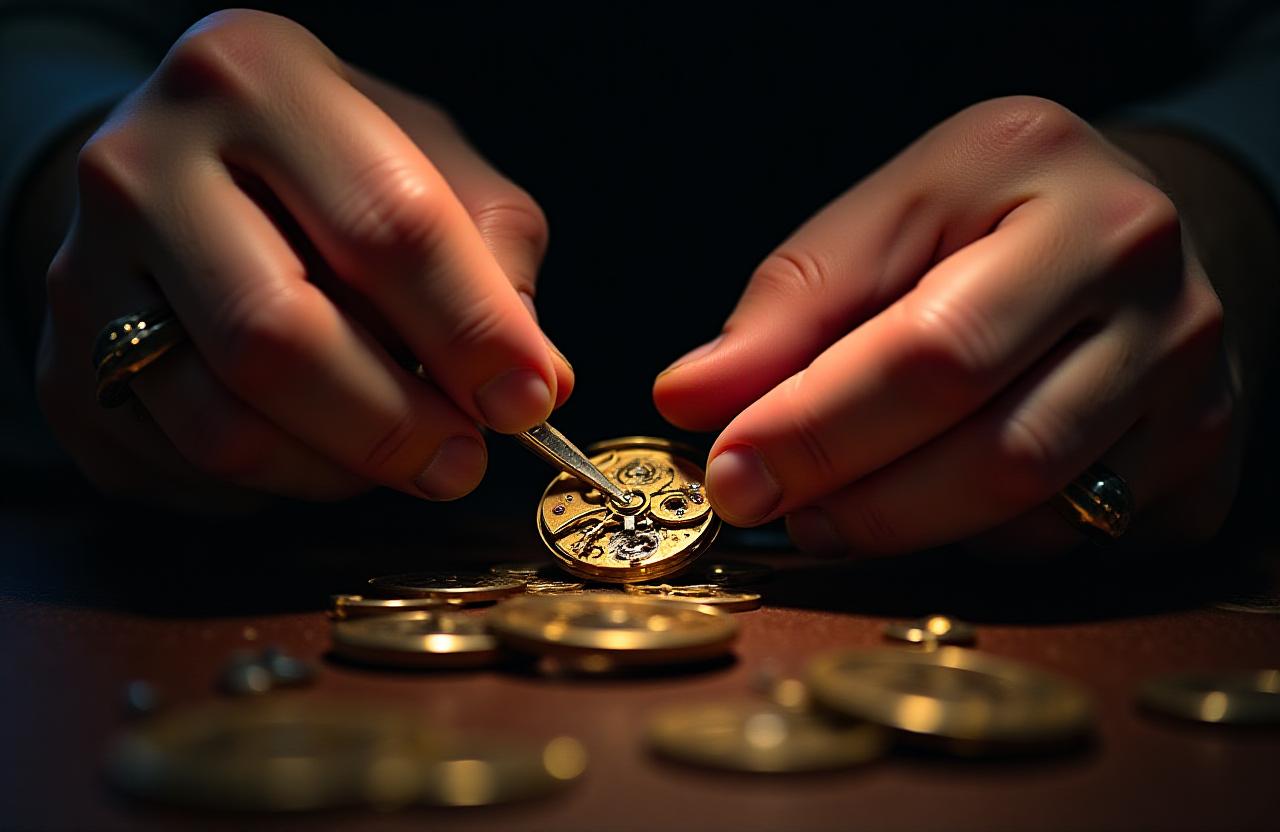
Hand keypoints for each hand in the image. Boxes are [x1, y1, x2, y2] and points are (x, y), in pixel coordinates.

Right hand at [35, 10, 571, 506]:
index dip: (470, 327)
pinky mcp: (64, 369)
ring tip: (404, 456)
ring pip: (223, 425)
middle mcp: (145, 164)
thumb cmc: (331, 171)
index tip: (528, 398)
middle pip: (278, 334)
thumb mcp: (430, 164)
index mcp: (256, 80)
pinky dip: (280, 482)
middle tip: (465, 460)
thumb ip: (492, 254)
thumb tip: (537, 377)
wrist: (182, 176)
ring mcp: (85, 270)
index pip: (384, 220)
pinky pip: (187, 468)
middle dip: (396, 422)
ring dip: (340, 469)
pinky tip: (322, 446)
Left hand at [654, 96, 1236, 555]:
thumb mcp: (889, 216)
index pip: (933, 350)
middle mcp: (1165, 299)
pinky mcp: (1206, 468)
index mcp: (1071, 203)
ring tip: (833, 504)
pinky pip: (1075, 545)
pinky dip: (984, 541)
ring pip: (1036, 516)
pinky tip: (936, 499)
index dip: (819, 425)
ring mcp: (1199, 394)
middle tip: (769, 507)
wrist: (1119, 236)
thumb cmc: (988, 218)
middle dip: (859, 499)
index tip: (728, 469)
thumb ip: (793, 303)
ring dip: (910, 530)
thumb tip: (690, 396)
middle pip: (998, 452)